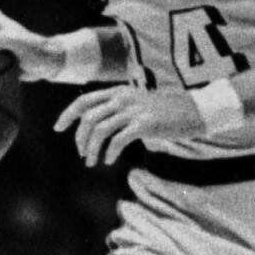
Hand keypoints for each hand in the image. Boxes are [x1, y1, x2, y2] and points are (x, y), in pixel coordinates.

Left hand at [54, 86, 200, 166]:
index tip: (58, 129)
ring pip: (100, 130)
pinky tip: (109, 161)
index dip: (67, 115)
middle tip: (83, 155)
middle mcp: (123, 98)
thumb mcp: (140, 104)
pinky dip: (109, 152)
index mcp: (119, 91)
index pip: (84, 101)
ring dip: (92, 150)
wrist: (196, 110)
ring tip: (93, 163)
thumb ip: (121, 109)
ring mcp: (134, 110)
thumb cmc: (169, 111)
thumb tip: (101, 125)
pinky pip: (118, 140)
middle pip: (88, 118)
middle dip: (80, 139)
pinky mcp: (144, 124)